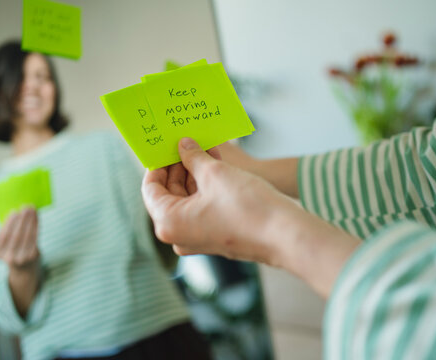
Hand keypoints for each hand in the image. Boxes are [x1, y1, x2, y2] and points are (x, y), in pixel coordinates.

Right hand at [0, 207, 39, 270]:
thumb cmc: (12, 249)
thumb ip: (8, 231)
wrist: (24, 268)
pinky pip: (35, 238)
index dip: (9, 223)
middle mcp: (9, 258)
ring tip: (32, 210)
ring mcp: (22, 258)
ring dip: (30, 221)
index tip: (14, 212)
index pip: (3, 237)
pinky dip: (36, 226)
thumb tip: (16, 212)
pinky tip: (36, 217)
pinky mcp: (33, 256)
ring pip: (27, 236)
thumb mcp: (5, 244)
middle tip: (25, 208)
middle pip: (16, 236)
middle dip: (21, 220)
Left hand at [142, 137, 297, 266]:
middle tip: (186, 142)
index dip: (158, 163)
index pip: (150, 188)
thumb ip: (193, 157)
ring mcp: (197, 238)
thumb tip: (183, 146)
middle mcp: (178, 235)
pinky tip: (216, 164)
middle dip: (179, 166)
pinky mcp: (215, 236)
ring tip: (204, 147)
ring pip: (188, 200)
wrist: (285, 234)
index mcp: (168, 223)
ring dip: (195, 174)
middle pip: (169, 194)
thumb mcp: (214, 173)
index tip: (165, 145)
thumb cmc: (247, 206)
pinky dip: (206, 187)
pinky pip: (202, 208)